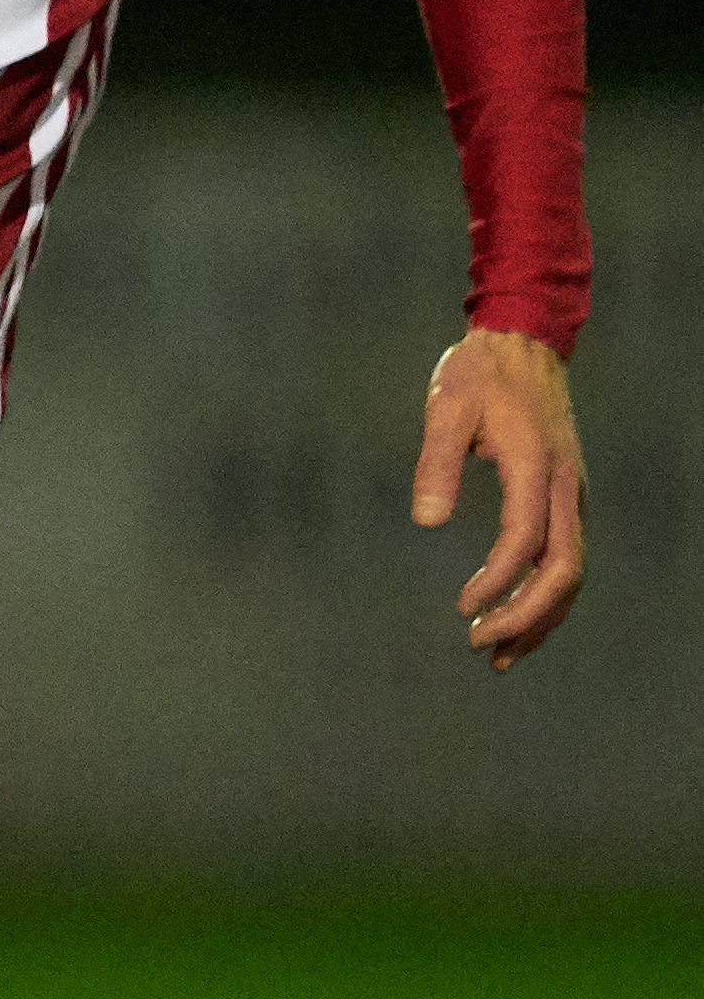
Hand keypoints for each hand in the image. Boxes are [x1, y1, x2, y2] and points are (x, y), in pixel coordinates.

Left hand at [412, 326, 586, 669]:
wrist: (524, 344)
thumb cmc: (480, 374)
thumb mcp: (447, 407)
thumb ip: (437, 463)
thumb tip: (426, 521)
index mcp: (535, 465)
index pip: (526, 538)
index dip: (499, 579)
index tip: (464, 608)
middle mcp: (565, 486)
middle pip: (564, 568)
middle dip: (526, 615)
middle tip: (481, 645)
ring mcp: (572, 494)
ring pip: (572, 571)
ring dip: (540, 616)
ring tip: (500, 654)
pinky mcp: (567, 498)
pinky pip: (567, 557)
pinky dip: (547, 594)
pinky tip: (518, 618)